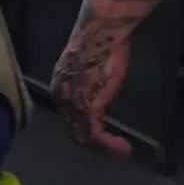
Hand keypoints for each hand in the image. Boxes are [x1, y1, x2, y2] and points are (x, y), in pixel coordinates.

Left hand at [50, 29, 133, 158]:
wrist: (102, 32)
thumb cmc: (100, 45)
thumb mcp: (89, 69)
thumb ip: (88, 86)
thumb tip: (97, 98)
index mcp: (60, 86)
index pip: (68, 117)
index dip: (85, 131)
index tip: (103, 138)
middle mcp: (60, 96)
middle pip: (73, 130)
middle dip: (95, 145)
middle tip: (115, 151)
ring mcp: (72, 101)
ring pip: (84, 137)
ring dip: (104, 149)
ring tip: (122, 152)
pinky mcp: (87, 104)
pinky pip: (95, 134)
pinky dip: (109, 146)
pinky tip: (123, 147)